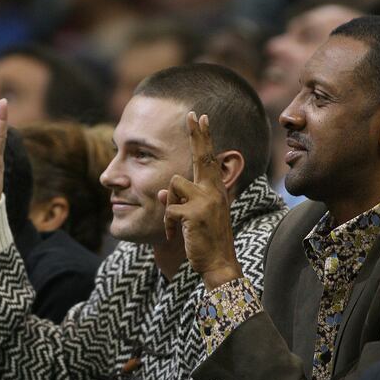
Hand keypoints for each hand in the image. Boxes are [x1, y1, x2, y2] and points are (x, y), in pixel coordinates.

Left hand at [159, 112, 241, 289]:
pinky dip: (168, 225)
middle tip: (193, 114)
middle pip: (202, 157)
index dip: (205, 139)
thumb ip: (181, 202)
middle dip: (197, 135)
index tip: (201, 118)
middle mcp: (214, 192)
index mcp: (216, 192)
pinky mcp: (194, 213)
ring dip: (169, 204)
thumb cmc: (208, 243)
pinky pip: (168, 209)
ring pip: (173, 185)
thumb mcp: (196, 218)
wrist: (219, 265)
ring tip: (177, 225)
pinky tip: (173, 236)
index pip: (210, 159)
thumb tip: (160, 194)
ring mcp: (205, 201)